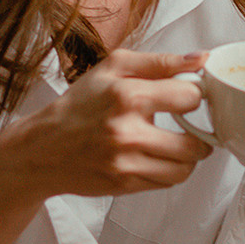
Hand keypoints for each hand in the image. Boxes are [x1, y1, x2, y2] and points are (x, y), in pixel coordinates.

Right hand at [0, 49, 215, 202]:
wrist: (42, 148)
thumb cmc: (79, 104)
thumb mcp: (114, 67)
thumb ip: (160, 62)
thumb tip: (201, 58)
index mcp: (127, 96)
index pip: (190, 98)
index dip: (195, 96)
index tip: (188, 97)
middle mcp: (127, 133)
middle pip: (195, 144)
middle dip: (201, 135)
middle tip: (192, 127)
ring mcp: (126, 163)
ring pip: (185, 169)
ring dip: (188, 157)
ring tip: (177, 144)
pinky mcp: (124, 185)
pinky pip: (166, 183)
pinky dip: (169, 171)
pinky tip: (157, 156)